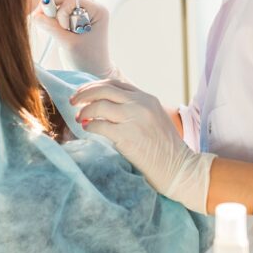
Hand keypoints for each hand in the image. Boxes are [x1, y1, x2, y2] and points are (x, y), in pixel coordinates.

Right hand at [32, 0, 116, 77]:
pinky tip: (55, 31)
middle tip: (42, 22)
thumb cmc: (87, 60)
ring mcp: (83, 12)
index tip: (57, 26)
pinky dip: (53, 20)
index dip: (59, 10)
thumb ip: (52, 27)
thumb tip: (35, 15)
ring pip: (60, 4)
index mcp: (97, 10)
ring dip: (52, 15)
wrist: (94, 72)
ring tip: (55, 32)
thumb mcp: (68, 44)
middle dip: (52, 9)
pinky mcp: (75, 18)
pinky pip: (59, 12)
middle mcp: (92, 7)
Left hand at [70, 78, 213, 212]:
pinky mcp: (126, 136)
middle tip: (73, 101)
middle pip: (104, 89)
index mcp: (147, 98)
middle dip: (84, 93)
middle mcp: (140, 104)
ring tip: (79, 118)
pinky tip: (88, 130)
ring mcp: (134, 118)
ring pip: (99, 105)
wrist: (179, 168)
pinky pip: (99, 125)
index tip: (84, 93)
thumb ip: (136, 108)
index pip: (115, 84)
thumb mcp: (155, 118)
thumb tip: (108, 106)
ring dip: (84, 111)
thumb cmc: (166, 148)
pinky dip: (89, 126)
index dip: (95, 86)